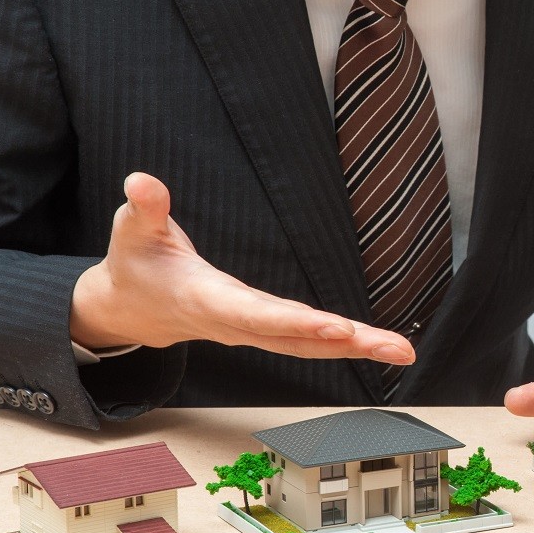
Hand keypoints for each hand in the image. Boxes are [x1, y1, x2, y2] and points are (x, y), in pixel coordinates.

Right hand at [69, 172, 413, 362]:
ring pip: (310, 346)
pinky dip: (344, 343)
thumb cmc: (136, 263)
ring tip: (402, 350)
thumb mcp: (132, 229)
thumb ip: (144, 207)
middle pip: (298, 340)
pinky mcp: (264, 330)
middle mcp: (237, 324)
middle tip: (394, 348)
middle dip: (347, 343)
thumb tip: (141, 182)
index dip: (297, 323)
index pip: (259, 314)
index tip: (337, 327)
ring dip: (357, 347)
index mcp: (208, 300)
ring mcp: (253, 331)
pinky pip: (309, 342)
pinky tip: (377, 343)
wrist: (131, 310)